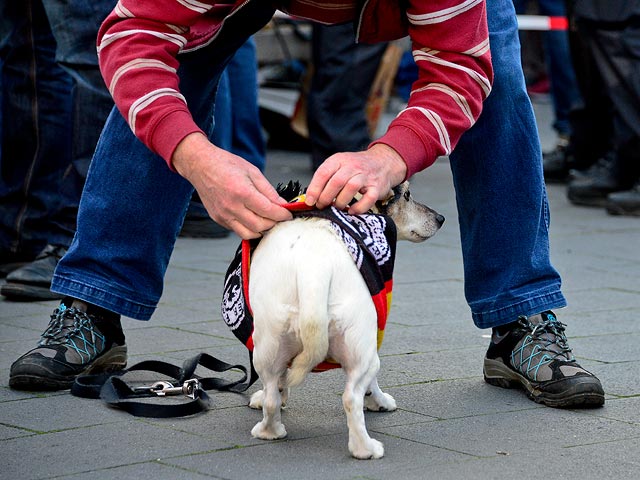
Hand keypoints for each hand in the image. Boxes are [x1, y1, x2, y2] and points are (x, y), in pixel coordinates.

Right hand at [172, 133, 291, 238]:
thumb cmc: (225, 164)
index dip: (282, 215)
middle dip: (274, 223)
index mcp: (242, 192)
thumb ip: (268, 191)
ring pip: (249, 234)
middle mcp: (231, 206)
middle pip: (260, 226)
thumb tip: (282, 204)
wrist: (200, 165)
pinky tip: (253, 218)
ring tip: (267, 220)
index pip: (269, 211)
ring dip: (261, 230)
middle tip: (279, 217)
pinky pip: (237, 230)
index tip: (288, 215)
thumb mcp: (252, 172)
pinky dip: (249, 228)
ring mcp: (223, 215)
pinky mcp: (218, 219)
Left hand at [305, 143, 406, 213]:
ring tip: (337, 207)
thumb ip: (326, 179)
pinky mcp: (377, 187)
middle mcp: (353, 166)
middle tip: (322, 206)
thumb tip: (311, 198)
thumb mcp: (339, 166)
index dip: (314, 189)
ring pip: (351, 187)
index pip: (323, 173)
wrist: (383, 162)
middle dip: (326, 197)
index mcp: (339, 160)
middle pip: (336, 181)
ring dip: (341, 202)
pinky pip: (368, 198)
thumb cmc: (356, 168)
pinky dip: (359, 207)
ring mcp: (366, 176)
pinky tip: (352, 210)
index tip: (309, 201)